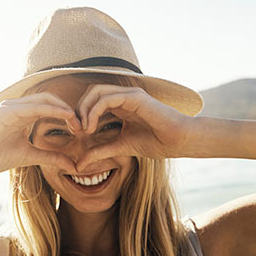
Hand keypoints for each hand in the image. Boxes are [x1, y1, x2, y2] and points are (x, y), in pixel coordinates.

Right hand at [0, 93, 81, 175]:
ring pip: (45, 99)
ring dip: (63, 109)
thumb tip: (72, 165)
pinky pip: (34, 106)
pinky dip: (51, 110)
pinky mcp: (6, 111)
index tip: (81, 130)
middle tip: (83, 125)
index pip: (51, 107)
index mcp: (24, 115)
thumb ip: (50, 157)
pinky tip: (65, 117)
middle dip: (69, 110)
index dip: (68, 116)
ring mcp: (12, 106)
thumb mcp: (29, 156)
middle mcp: (19, 107)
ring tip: (77, 122)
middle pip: (51, 99)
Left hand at [75, 84, 192, 170]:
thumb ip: (99, 152)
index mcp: (120, 104)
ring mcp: (129, 94)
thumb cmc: (156, 143)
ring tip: (84, 129)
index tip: (77, 134)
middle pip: (90, 92)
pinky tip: (92, 127)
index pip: (91, 99)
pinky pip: (107, 98)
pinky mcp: (134, 97)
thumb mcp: (120, 148)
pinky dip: (94, 111)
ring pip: (96, 91)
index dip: (80, 114)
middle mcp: (123, 95)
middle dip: (78, 109)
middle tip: (76, 130)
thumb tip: (79, 164)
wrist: (178, 141)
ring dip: (84, 110)